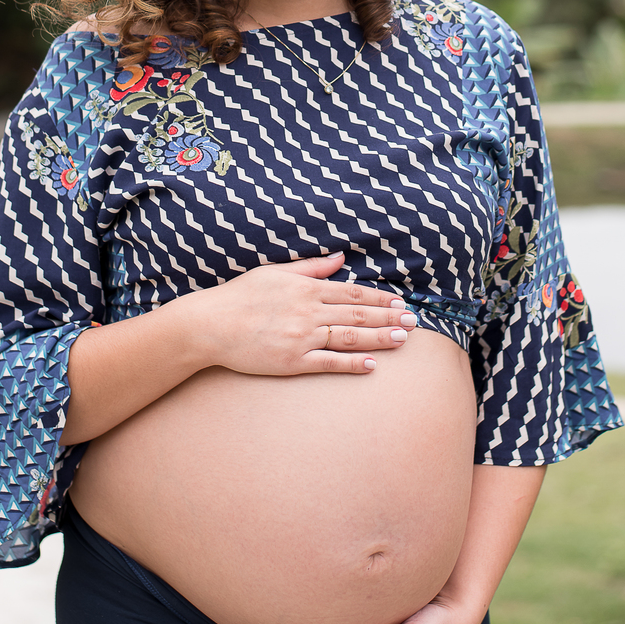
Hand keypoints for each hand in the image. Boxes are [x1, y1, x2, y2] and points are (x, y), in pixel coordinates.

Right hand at [196, 251, 416, 377]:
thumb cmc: (241, 296)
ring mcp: (301, 337)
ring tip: (402, 339)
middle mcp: (308, 311)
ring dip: (379, 338)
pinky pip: (328, 362)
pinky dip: (351, 364)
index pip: (352, 293)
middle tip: (413, 322)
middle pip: (358, 315)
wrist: (211, 325)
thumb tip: (340, 258)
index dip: (380, 299)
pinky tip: (371, 365)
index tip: (400, 302)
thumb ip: (311, 267)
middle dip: (389, 317)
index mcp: (306, 288)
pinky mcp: (291, 362)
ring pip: (349, 337)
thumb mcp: (276, 272)